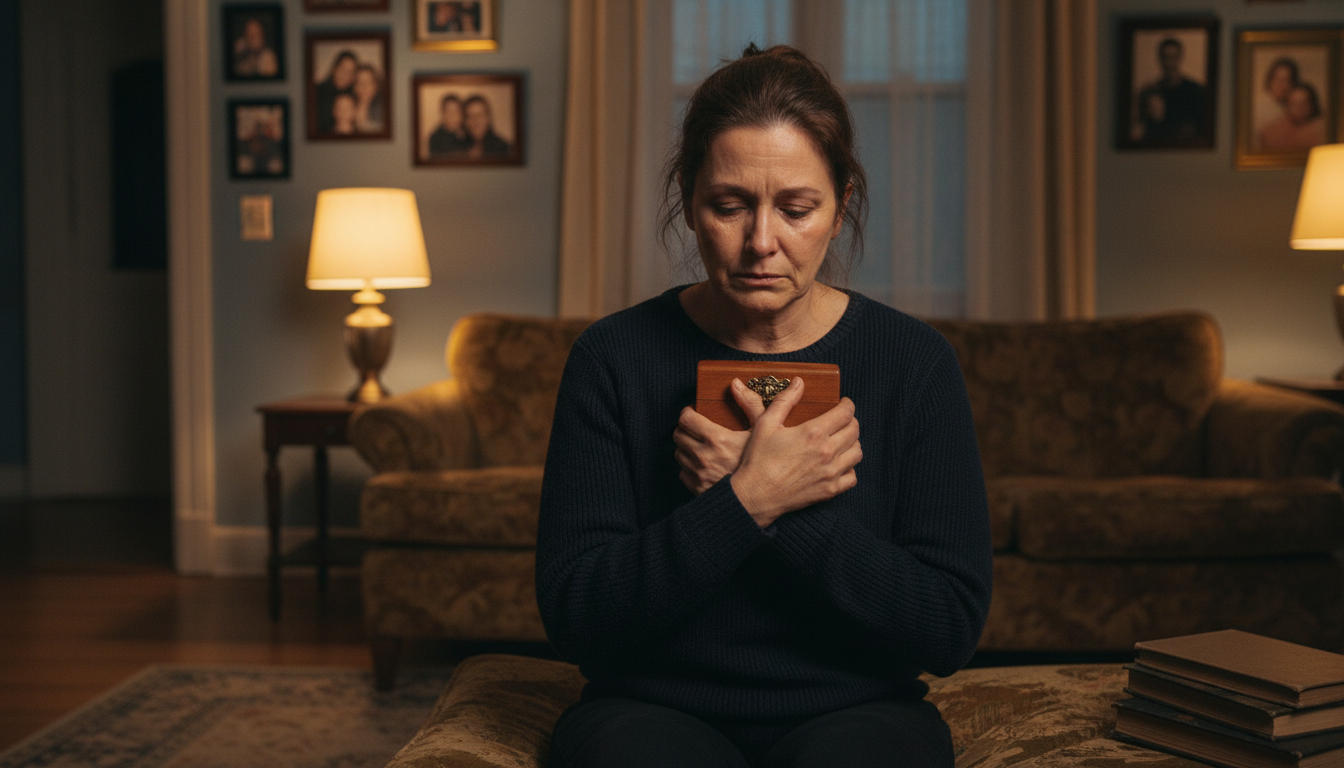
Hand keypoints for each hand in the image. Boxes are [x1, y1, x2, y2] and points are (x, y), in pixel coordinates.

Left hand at [673, 379, 767, 493]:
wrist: (764, 497)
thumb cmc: (766, 463)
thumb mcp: (763, 430)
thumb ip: (750, 404)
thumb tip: (736, 383)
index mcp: (718, 439)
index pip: (686, 419)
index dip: (687, 413)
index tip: (693, 412)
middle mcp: (704, 457)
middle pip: (678, 436)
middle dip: (685, 429)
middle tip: (696, 428)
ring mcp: (699, 475)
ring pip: (679, 455)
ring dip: (686, 448)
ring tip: (699, 446)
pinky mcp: (698, 490)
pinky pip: (683, 474)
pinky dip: (689, 468)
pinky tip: (702, 466)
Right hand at [730, 377, 861, 527]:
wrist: (755, 495)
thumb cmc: (758, 459)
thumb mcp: (766, 423)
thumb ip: (785, 400)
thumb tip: (799, 382)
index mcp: (814, 432)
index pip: (845, 413)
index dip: (848, 404)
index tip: (844, 403)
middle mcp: (827, 452)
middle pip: (854, 431)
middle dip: (851, 421)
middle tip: (842, 420)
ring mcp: (831, 472)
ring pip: (857, 452)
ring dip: (852, 443)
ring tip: (842, 440)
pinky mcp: (830, 490)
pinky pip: (852, 477)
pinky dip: (849, 468)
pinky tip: (839, 464)